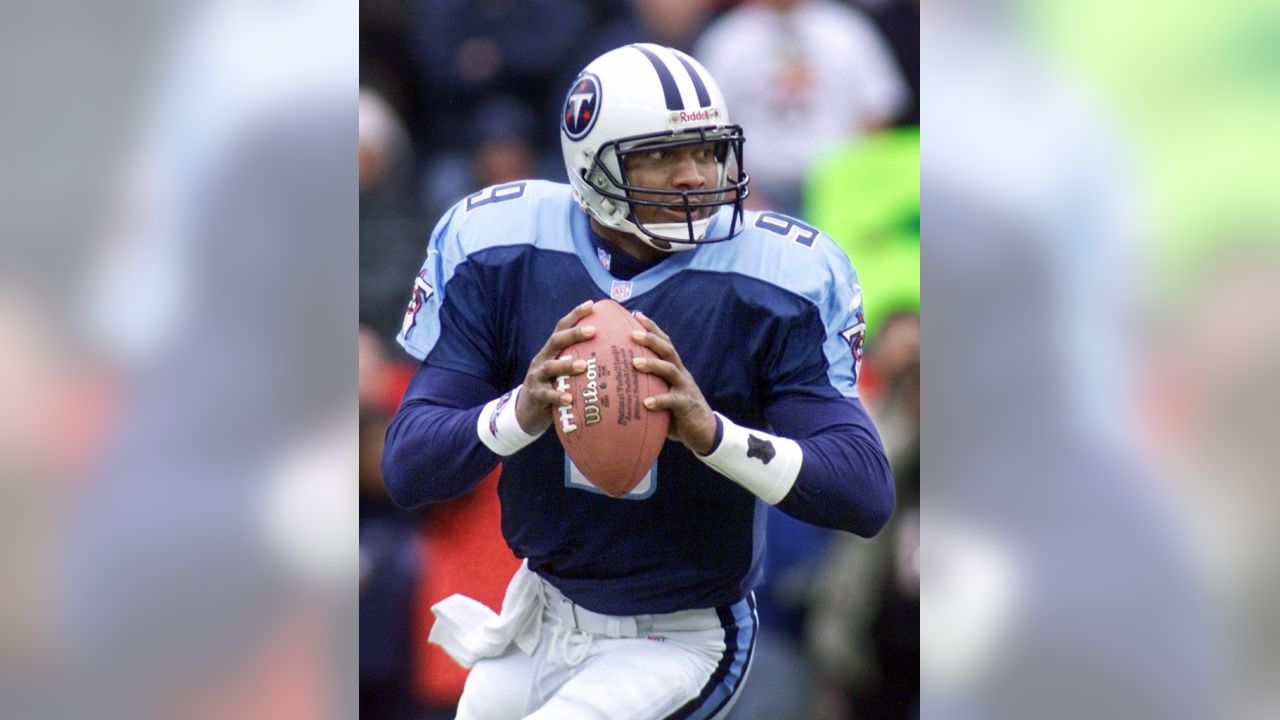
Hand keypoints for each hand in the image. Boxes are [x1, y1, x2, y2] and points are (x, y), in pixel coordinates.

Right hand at [515, 300, 594, 434]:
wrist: (527, 412)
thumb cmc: (554, 388)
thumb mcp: (563, 372)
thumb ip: (580, 361)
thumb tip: (612, 354)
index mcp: (551, 352)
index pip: (562, 328)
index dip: (575, 315)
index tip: (592, 304)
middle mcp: (542, 360)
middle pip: (556, 341)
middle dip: (573, 334)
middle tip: (593, 331)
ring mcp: (537, 377)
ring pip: (550, 367)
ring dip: (566, 365)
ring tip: (583, 365)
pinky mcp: (535, 396)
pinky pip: (546, 395)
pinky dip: (557, 396)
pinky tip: (569, 399)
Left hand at [629, 312, 717, 455]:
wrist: (705, 431)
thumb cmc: (676, 412)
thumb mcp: (663, 393)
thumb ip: (647, 385)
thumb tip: (616, 381)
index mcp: (674, 368)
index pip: (664, 342)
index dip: (652, 328)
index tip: (636, 314)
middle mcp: (680, 374)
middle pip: (667, 350)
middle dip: (651, 339)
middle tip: (633, 333)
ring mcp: (685, 388)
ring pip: (670, 370)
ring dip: (652, 365)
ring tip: (635, 363)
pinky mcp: (686, 405)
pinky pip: (673, 401)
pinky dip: (659, 400)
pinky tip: (646, 403)